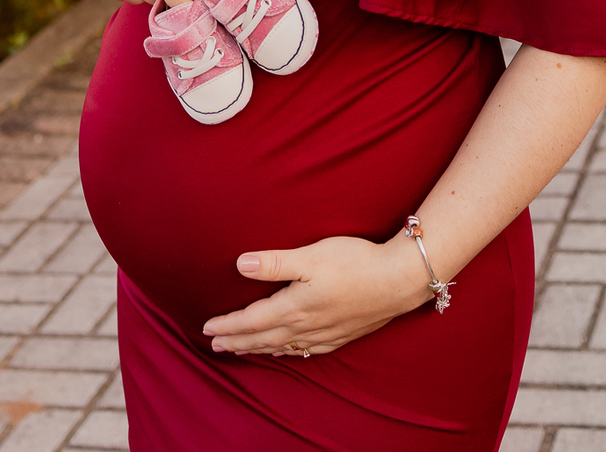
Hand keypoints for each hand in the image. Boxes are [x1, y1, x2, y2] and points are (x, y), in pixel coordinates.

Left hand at [202, 234, 430, 356]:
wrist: (398, 281)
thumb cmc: (355, 261)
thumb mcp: (312, 255)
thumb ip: (275, 262)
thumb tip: (241, 265)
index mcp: (295, 306)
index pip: (252, 320)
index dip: (228, 324)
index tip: (207, 328)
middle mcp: (306, 326)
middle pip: (263, 337)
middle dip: (237, 341)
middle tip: (215, 345)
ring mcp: (324, 333)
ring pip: (283, 346)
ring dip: (258, 348)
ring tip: (241, 349)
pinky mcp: (340, 334)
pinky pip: (304, 350)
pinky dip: (287, 351)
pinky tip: (287, 349)